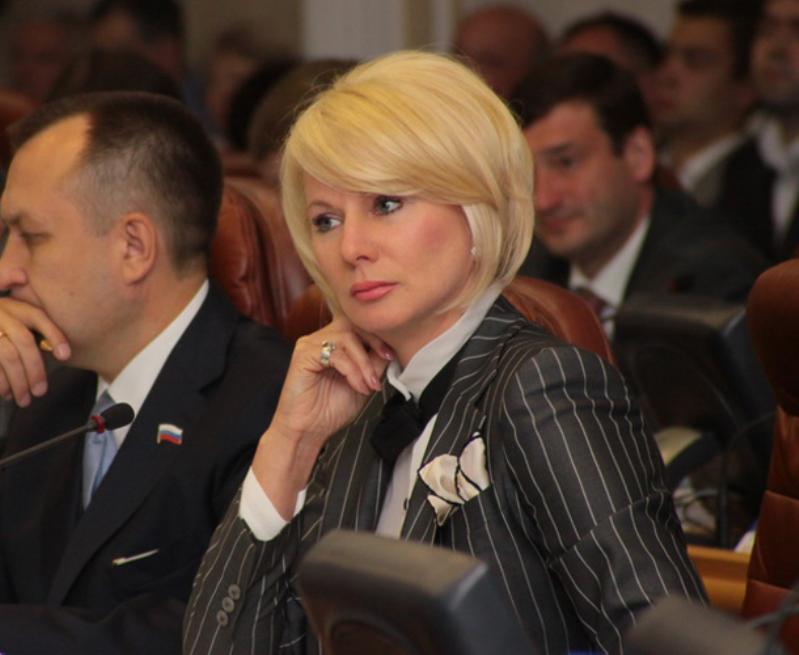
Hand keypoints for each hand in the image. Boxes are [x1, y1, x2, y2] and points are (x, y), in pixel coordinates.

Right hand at [0, 297, 69, 405]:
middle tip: (41, 392)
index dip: (54, 335)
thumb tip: (62, 356)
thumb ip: (34, 335)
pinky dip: (0, 382)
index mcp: (14, 307)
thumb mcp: (15, 324)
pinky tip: (6, 394)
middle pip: (24, 340)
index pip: (38, 317)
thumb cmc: (0, 331)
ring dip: (18, 382)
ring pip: (7, 356)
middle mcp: (0, 313)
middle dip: (35, 368)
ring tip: (24, 400)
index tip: (66, 356)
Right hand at [252, 316, 392, 516]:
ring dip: (364, 362)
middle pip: (353, 323)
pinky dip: (352, 370)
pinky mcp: (303, 355)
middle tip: (385, 359)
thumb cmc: (330, 410)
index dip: (378, 335)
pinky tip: (357, 386)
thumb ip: (374, 364)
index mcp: (334, 343)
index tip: (392, 353)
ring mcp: (310, 344)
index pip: (358, 325)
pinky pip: (335, 354)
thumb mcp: (363, 382)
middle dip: (374, 341)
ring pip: (346, 337)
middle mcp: (321, 339)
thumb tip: (392, 348)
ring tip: (369, 384)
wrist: (308, 431)